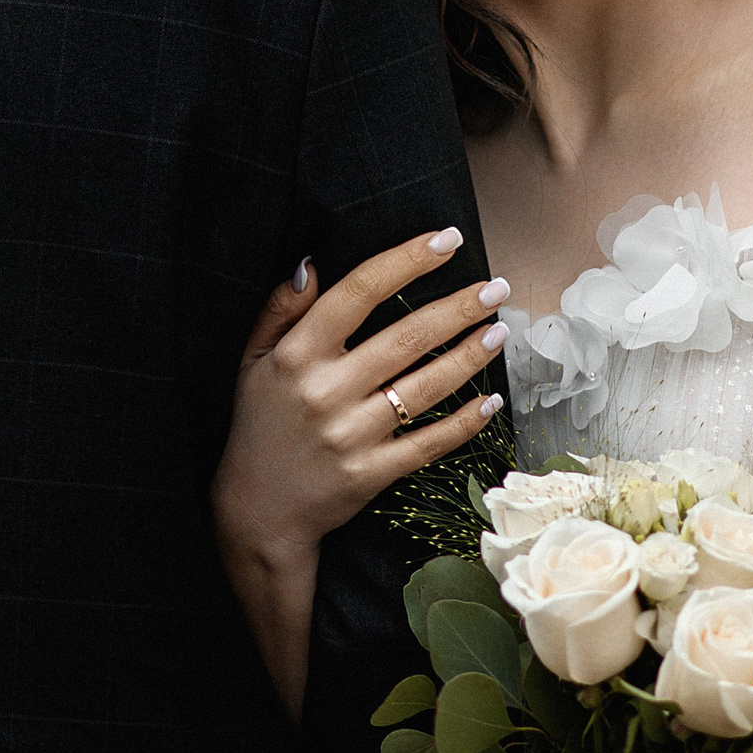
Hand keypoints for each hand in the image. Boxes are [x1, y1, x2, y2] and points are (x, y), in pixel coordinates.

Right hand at [212, 228, 508, 714]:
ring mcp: (351, 435)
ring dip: (470, 356)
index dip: (408, 260)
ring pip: (426, 387)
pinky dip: (465, 422)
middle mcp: (326, 390)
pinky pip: (429, 443)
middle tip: (496, 287)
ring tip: (500, 330)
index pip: (359, 291)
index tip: (447, 240)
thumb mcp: (252, 361)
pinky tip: (491, 400)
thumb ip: (280, 310)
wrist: (255, 513)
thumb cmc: (257, 426)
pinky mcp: (371, 474)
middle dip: (460, 307)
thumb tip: (311, 262)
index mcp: (297, 354)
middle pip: (407, 336)